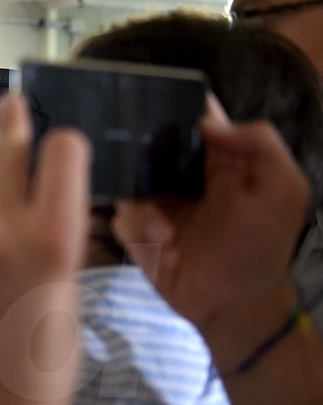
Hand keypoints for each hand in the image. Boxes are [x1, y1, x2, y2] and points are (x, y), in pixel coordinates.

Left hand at [0, 94, 89, 404]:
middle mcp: (0, 239)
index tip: (62, 132)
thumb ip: (56, 252)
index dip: (62, 141)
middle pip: (3, 162)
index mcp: (50, 243)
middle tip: (13, 103)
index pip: (58, 158)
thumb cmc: (50, 375)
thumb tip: (42, 220)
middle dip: (11, 128)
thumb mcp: (71, 304)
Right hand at [112, 94, 307, 368]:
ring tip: (165, 229)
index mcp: (215, 159)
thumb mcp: (283, 189)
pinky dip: (138, 227)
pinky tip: (162, 243)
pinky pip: (121, 216)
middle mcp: (179, 175)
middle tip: (144, 164)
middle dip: (140, 148)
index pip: (189, 119)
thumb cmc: (261, 245)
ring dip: (144, 201)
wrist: (233, 303)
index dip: (173, 106)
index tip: (157, 101)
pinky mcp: (135, 231)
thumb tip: (208, 119)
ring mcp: (154, 203)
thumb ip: (260, 144)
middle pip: (146, 143)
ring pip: (128, 179)